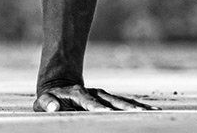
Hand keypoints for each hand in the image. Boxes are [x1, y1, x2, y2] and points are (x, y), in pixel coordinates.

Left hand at [33, 84, 158, 111]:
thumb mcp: (43, 100)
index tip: (105, 111)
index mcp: (78, 94)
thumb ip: (47, 103)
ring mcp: (103, 96)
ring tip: (152, 112)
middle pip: (111, 100)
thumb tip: (54, 106)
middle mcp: (94, 93)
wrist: (60, 84)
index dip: (96, 106)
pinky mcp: (109, 99)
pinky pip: (124, 103)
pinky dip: (137, 107)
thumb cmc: (50, 98)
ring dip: (136, 107)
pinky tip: (151, 110)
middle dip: (124, 107)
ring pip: (121, 101)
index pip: (88, 101)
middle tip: (138, 113)